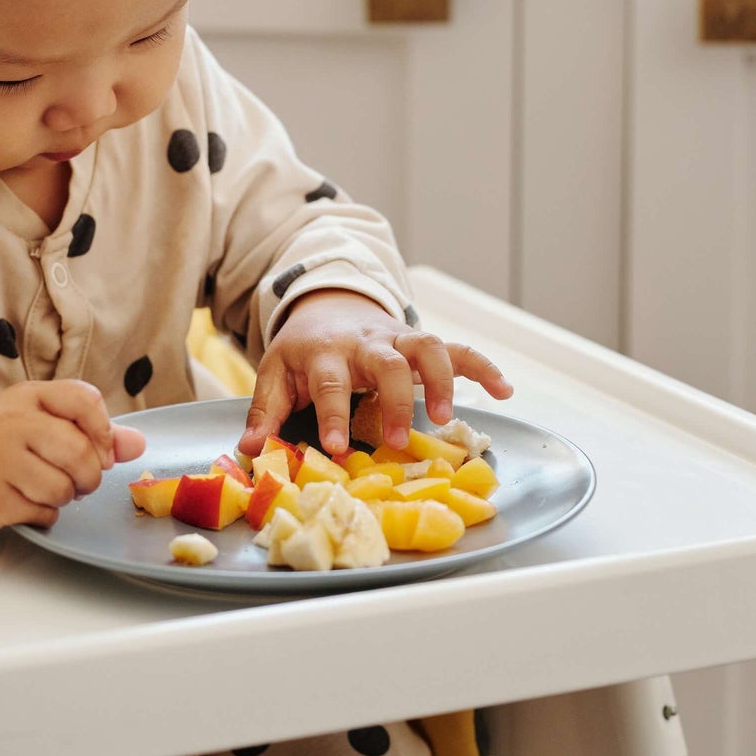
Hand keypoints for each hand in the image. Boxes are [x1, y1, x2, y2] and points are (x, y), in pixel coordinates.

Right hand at [0, 380, 144, 533]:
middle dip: (91, 475)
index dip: (104, 431)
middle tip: (83, 481)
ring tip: (51, 489)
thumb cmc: (7, 437)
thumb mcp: (44, 419)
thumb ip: (93, 429)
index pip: (84, 400)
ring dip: (66, 496)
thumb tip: (138, 445)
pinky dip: (45, 514)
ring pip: (61, 488)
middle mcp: (10, 423)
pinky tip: (28, 502)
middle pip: (78, 452)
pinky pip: (41, 514)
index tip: (103, 450)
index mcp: (29, 395)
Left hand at [237, 289, 512, 456]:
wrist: (325, 304)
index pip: (329, 383)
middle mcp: (365, 342)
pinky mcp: (420, 343)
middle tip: (396, 440)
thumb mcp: (274, 374)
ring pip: (427, 346)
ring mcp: (397, 339)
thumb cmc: (302, 351)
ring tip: (447, 417)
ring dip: (441, 379)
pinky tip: (504, 390)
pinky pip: (459, 349)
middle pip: (386, 362)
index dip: (333, 415)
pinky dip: (484, 366)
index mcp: (325, 353)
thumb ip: (264, 412)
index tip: (339, 449)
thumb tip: (250, 450)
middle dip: (394, 399)